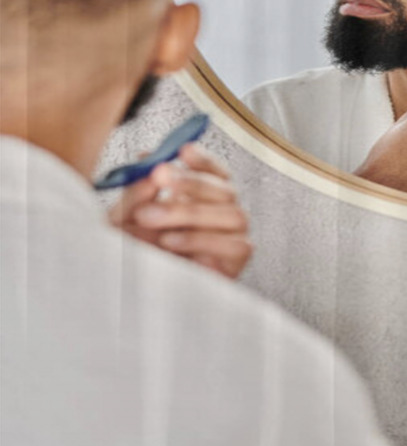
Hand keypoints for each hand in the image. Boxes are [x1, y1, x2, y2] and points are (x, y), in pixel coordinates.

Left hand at [108, 142, 252, 278]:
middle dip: (191, 181)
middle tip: (160, 176)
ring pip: (232, 213)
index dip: (203, 159)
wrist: (141, 295)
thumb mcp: (129, 216)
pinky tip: (170, 240)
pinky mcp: (237, 260)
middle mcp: (225, 212)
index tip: (183, 150)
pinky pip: (233, 244)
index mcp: (205, 197)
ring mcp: (236, 235)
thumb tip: (149, 163)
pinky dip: (200, 240)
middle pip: (226, 188)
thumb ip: (138, 191)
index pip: (216, 171)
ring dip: (190, 211)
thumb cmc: (140, 251)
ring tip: (151, 217)